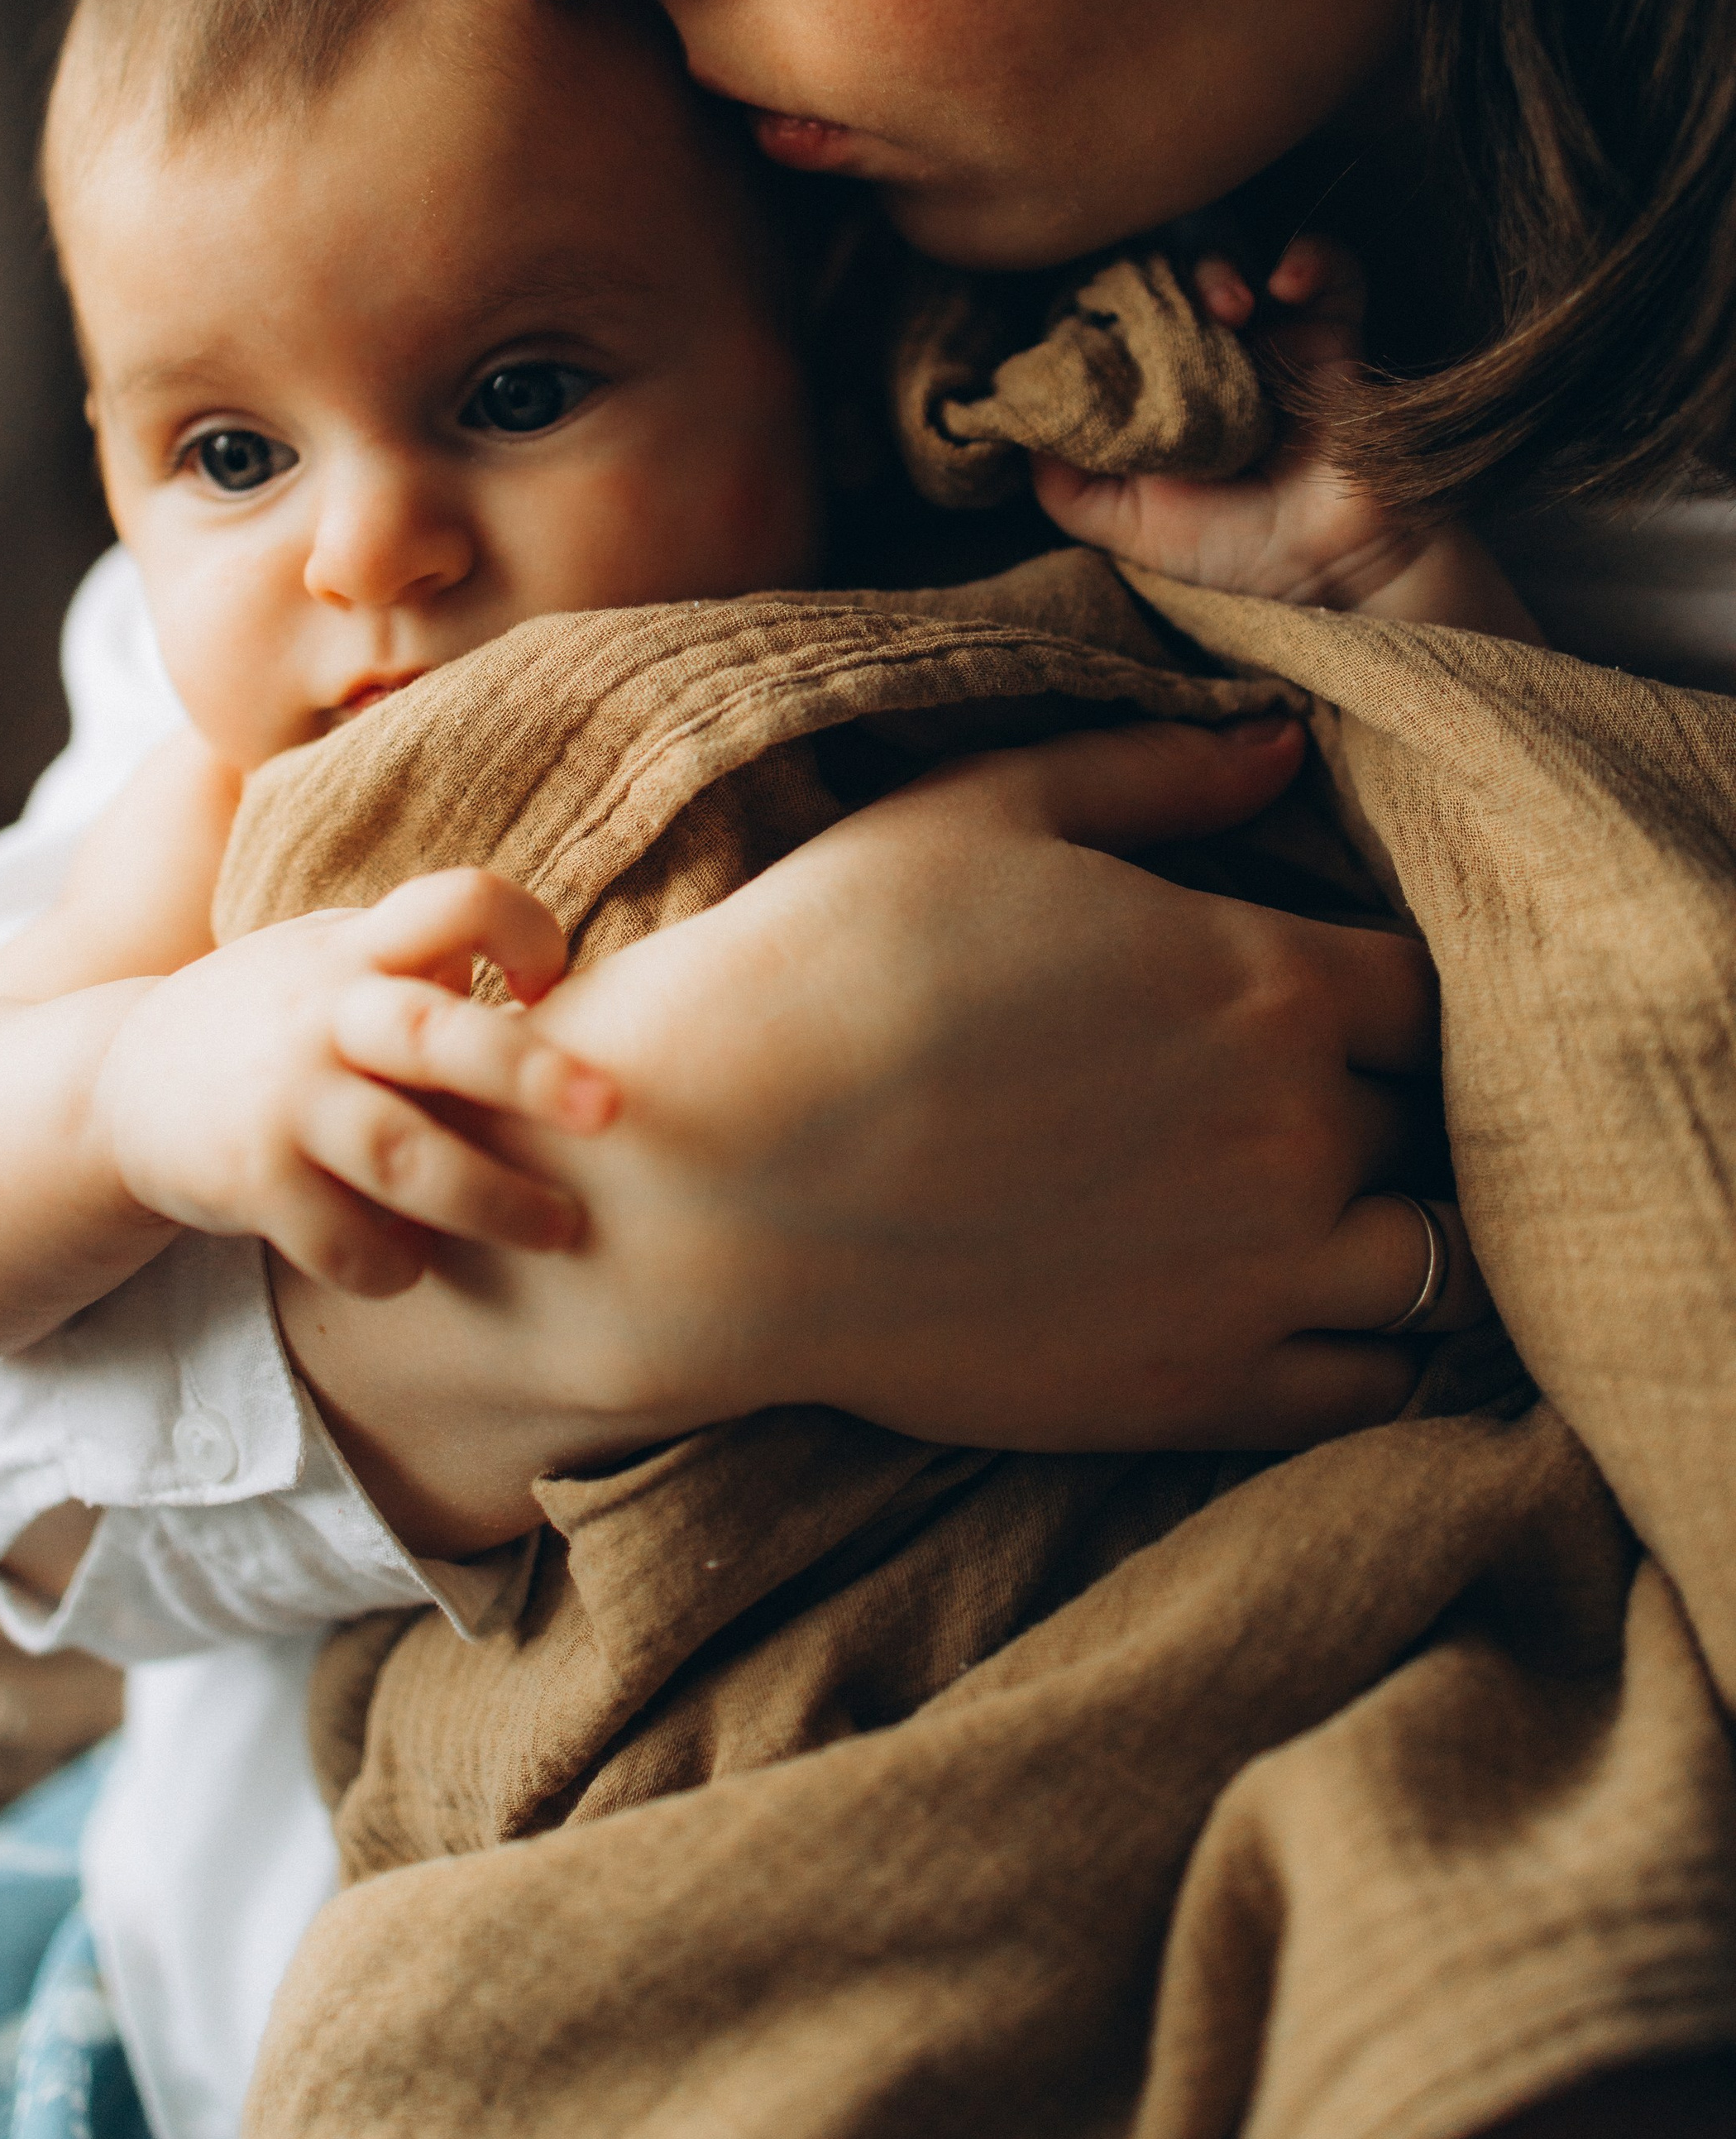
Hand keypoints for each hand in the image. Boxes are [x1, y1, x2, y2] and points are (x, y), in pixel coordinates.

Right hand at [94, 870, 616, 1298]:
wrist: (121, 1084)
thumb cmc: (277, 1022)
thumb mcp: (337, 962)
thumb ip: (428, 968)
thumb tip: (570, 997)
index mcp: (359, 948)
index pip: (453, 902)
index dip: (518, 928)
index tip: (552, 979)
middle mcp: (322, 1014)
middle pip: (432, 1031)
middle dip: (526, 1070)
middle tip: (610, 1110)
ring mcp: (285, 1100)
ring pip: (400, 1155)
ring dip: (488, 1199)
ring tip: (559, 1229)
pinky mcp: (250, 1180)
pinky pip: (340, 1239)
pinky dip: (392, 1263)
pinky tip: (416, 1266)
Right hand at [524, 712, 1450, 1453]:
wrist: (712, 1180)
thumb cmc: (830, 964)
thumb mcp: (980, 808)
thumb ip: (1155, 771)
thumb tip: (1288, 745)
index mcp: (1265, 980)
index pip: (1425, 987)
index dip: (1368, 985)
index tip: (1303, 994)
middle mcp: (1298, 1133)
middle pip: (1419, 1118)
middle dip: (1361, 1098)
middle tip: (1263, 1096)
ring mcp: (1263, 1278)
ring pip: (1426, 1261)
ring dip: (1378, 1224)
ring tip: (1297, 1206)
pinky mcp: (1203, 1393)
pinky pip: (1373, 1386)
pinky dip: (1359, 1349)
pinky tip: (1279, 1302)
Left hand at [1034, 238, 1533, 633]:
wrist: (1331, 574)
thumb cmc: (1232, 546)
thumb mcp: (1126, 524)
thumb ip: (1065, 485)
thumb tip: (1014, 426)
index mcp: (1161, 388)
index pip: (1117, 315)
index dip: (1098, 303)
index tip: (1090, 322)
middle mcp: (1214, 353)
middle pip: (1169, 276)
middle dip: (1155, 278)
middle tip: (1160, 308)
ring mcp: (1275, 337)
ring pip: (1238, 258)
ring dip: (1220, 267)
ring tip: (1228, 305)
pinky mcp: (1338, 335)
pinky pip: (1331, 267)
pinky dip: (1310, 257)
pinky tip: (1286, 282)